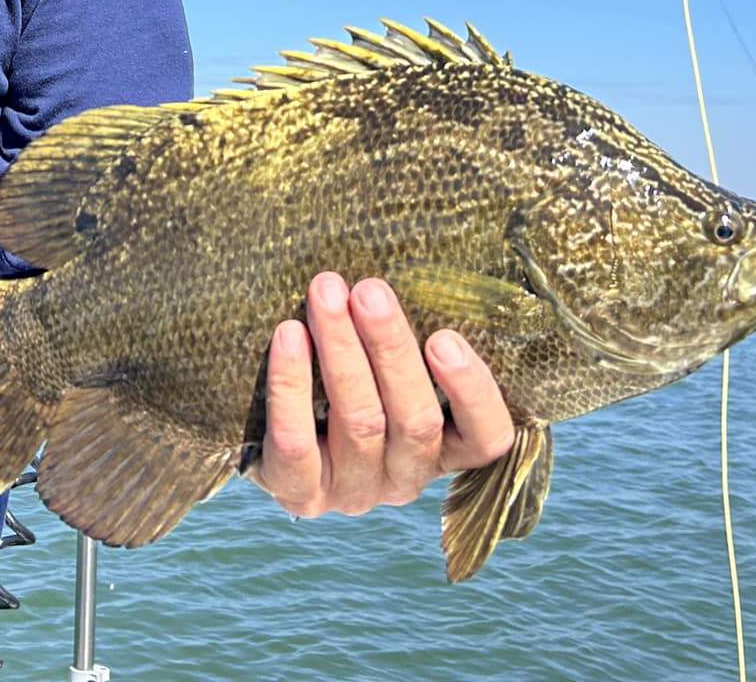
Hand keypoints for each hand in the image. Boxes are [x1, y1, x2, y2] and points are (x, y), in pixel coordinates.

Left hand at [248, 272, 514, 517]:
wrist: (269, 434)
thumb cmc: (348, 378)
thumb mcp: (388, 364)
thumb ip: (410, 335)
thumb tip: (414, 260)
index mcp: (444, 450)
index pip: (486, 438)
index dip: (472, 393)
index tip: (445, 336)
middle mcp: (405, 477)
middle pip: (415, 420)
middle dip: (391, 349)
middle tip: (369, 289)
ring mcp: (355, 492)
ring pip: (361, 423)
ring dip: (342, 352)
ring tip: (326, 294)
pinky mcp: (302, 496)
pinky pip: (297, 446)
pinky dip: (291, 387)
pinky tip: (288, 335)